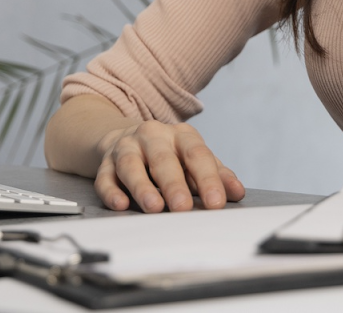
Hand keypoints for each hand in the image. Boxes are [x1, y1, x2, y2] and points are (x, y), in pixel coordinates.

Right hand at [93, 120, 244, 211]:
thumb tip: (237, 192)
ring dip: (142, 187)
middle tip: (183, 208)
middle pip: (163, 159)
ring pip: (131, 165)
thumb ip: (216, 175)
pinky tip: (120, 204)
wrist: (126, 138)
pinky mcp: (105, 163)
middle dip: (173, 184)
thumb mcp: (194, 159)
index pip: (197, 154)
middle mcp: (152, 136)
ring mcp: (126, 147)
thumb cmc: (169, 155)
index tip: (216, 203)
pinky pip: (105, 177)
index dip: (207, 179)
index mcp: (180, 135)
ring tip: (154, 207)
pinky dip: (111, 192)